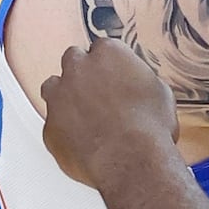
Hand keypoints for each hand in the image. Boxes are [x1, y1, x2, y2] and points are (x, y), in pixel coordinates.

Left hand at [41, 40, 178, 188]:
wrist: (132, 161)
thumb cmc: (150, 127)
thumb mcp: (160, 92)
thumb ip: (139, 80)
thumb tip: (137, 85)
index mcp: (108, 53)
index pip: (102, 47)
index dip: (109, 63)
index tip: (115, 75)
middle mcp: (78, 68)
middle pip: (73, 59)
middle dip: (83, 73)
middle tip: (99, 92)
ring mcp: (59, 97)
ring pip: (53, 87)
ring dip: (65, 96)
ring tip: (85, 116)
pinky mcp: (49, 127)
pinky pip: (53, 124)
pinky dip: (64, 130)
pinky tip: (83, 141)